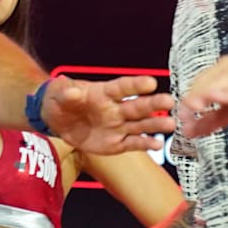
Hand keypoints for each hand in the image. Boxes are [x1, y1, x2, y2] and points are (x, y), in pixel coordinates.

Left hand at [44, 75, 175, 155]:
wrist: (57, 120)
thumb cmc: (61, 100)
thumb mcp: (58, 94)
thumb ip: (66, 92)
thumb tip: (72, 91)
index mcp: (104, 92)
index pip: (122, 87)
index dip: (135, 85)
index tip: (151, 82)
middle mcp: (116, 109)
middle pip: (137, 106)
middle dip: (152, 104)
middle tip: (169, 101)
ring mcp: (118, 126)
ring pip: (140, 125)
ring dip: (155, 124)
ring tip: (171, 124)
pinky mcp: (117, 143)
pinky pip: (133, 143)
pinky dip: (145, 144)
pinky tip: (158, 144)